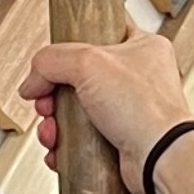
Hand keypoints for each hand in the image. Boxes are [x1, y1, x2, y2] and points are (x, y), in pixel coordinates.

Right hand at [19, 29, 193, 193]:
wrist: (160, 159)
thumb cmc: (147, 110)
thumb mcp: (89, 64)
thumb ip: (53, 60)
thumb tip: (33, 78)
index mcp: (141, 47)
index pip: (98, 34)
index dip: (70, 47)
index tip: (53, 61)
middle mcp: (137, 79)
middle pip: (79, 78)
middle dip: (53, 94)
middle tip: (46, 101)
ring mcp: (128, 112)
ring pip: (76, 111)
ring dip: (55, 122)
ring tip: (52, 129)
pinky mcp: (118, 142)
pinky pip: (80, 139)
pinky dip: (64, 145)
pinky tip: (58, 148)